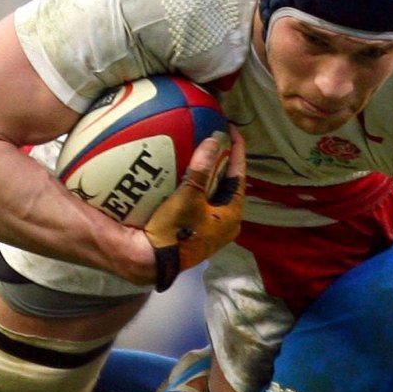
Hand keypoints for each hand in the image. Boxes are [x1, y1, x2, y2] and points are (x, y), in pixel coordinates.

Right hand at [145, 125, 245, 289]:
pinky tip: (183, 172)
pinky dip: (195, 184)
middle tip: (216, 138)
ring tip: (200, 150)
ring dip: (207, 173)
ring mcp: (210, 226)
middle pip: (227, 184)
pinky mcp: (194, 228)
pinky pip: (199, 199)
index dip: (237, 152)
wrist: (152, 261)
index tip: (233, 131)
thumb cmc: (177, 231)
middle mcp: (225, 222)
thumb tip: (213, 142)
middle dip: (222, 162)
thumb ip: (202, 169)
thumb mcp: (189, 197)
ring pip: (213, 192)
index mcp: (232, 215)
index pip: (240, 176)